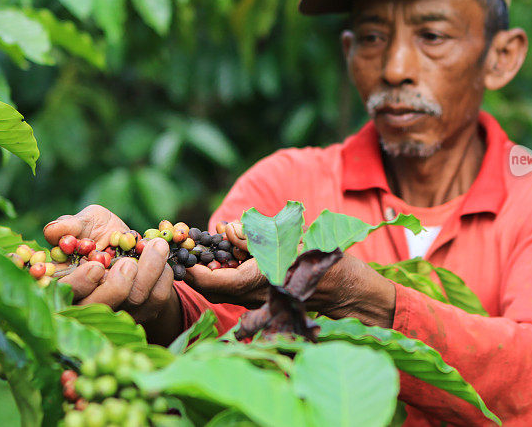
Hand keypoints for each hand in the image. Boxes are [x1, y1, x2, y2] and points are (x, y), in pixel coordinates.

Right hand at [43, 205, 181, 343]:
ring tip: (157, 245)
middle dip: (117, 286)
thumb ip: (71, 225)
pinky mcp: (143, 310)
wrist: (130, 243)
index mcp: (66, 283)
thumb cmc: (99, 231)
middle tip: (129, 262)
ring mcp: (118, 310)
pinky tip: (164, 260)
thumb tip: (56, 231)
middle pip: (100, 307)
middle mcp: (90, 304)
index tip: (96, 266)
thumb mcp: (86, 222)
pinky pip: (157, 299)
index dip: (79, 284)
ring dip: (149, 272)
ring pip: (133, 302)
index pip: (66, 293)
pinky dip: (164, 277)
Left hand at [186, 220, 395, 326]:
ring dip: (215, 265)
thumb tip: (226, 230)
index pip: (209, 282)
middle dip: (200, 265)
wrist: (347, 287)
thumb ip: (253, 236)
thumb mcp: (287, 239)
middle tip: (196, 241)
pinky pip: (238, 285)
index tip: (184, 248)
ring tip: (219, 239)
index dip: (191, 266)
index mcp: (255, 284)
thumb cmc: (321, 260)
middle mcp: (251, 298)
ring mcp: (258, 300)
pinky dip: (231, 268)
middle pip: (211, 287)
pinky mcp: (265, 296)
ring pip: (223, 286)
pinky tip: (238, 248)